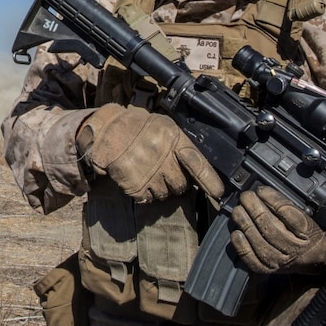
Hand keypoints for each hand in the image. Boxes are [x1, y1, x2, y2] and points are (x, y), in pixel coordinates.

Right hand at [76, 104, 223, 203]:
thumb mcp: (163, 126)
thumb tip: (199, 170)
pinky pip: (147, 198)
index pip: (196, 162)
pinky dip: (145, 194)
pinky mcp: (132, 183)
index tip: (218, 194)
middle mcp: (161, 155)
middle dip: (177, 183)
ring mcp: (147, 171)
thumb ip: (181, 145)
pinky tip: (140, 180)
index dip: (210, 180)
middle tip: (167, 173)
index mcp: (172, 138)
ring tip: (150, 174)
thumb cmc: (138, 127)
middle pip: (181, 184)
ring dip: (160, 189)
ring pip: (165, 194)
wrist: (107, 130)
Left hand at [230, 186, 325, 273]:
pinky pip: (251, 257)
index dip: (271, 199)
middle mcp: (295, 250)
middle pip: (270, 227)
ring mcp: (280, 262)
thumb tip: (263, 193)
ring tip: (238, 210)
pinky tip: (236, 232)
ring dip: (245, 222)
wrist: (315, 261)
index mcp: (308, 234)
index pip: (288, 213)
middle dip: (254, 208)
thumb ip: (288, 207)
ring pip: (258, 240)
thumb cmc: (308, 235)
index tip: (261, 190)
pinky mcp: (268, 269)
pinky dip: (241, 244)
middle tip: (246, 196)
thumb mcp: (307, 218)